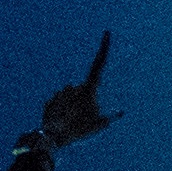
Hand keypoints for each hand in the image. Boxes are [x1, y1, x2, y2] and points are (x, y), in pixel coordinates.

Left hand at [36, 32, 119, 149]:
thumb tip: (120, 112)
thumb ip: (111, 117)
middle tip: (84, 122)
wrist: (52, 137)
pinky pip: (61, 106)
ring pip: (73, 100)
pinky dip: (63, 114)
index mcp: (89, 88)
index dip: (103, 47)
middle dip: (87, 104)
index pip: (99, 63)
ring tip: (72, 124)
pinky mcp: (51, 100)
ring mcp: (61, 92)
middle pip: (86, 92)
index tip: (106, 33)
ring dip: (74, 109)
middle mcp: (75, 86)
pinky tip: (62, 124)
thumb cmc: (79, 130)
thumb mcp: (100, 125)